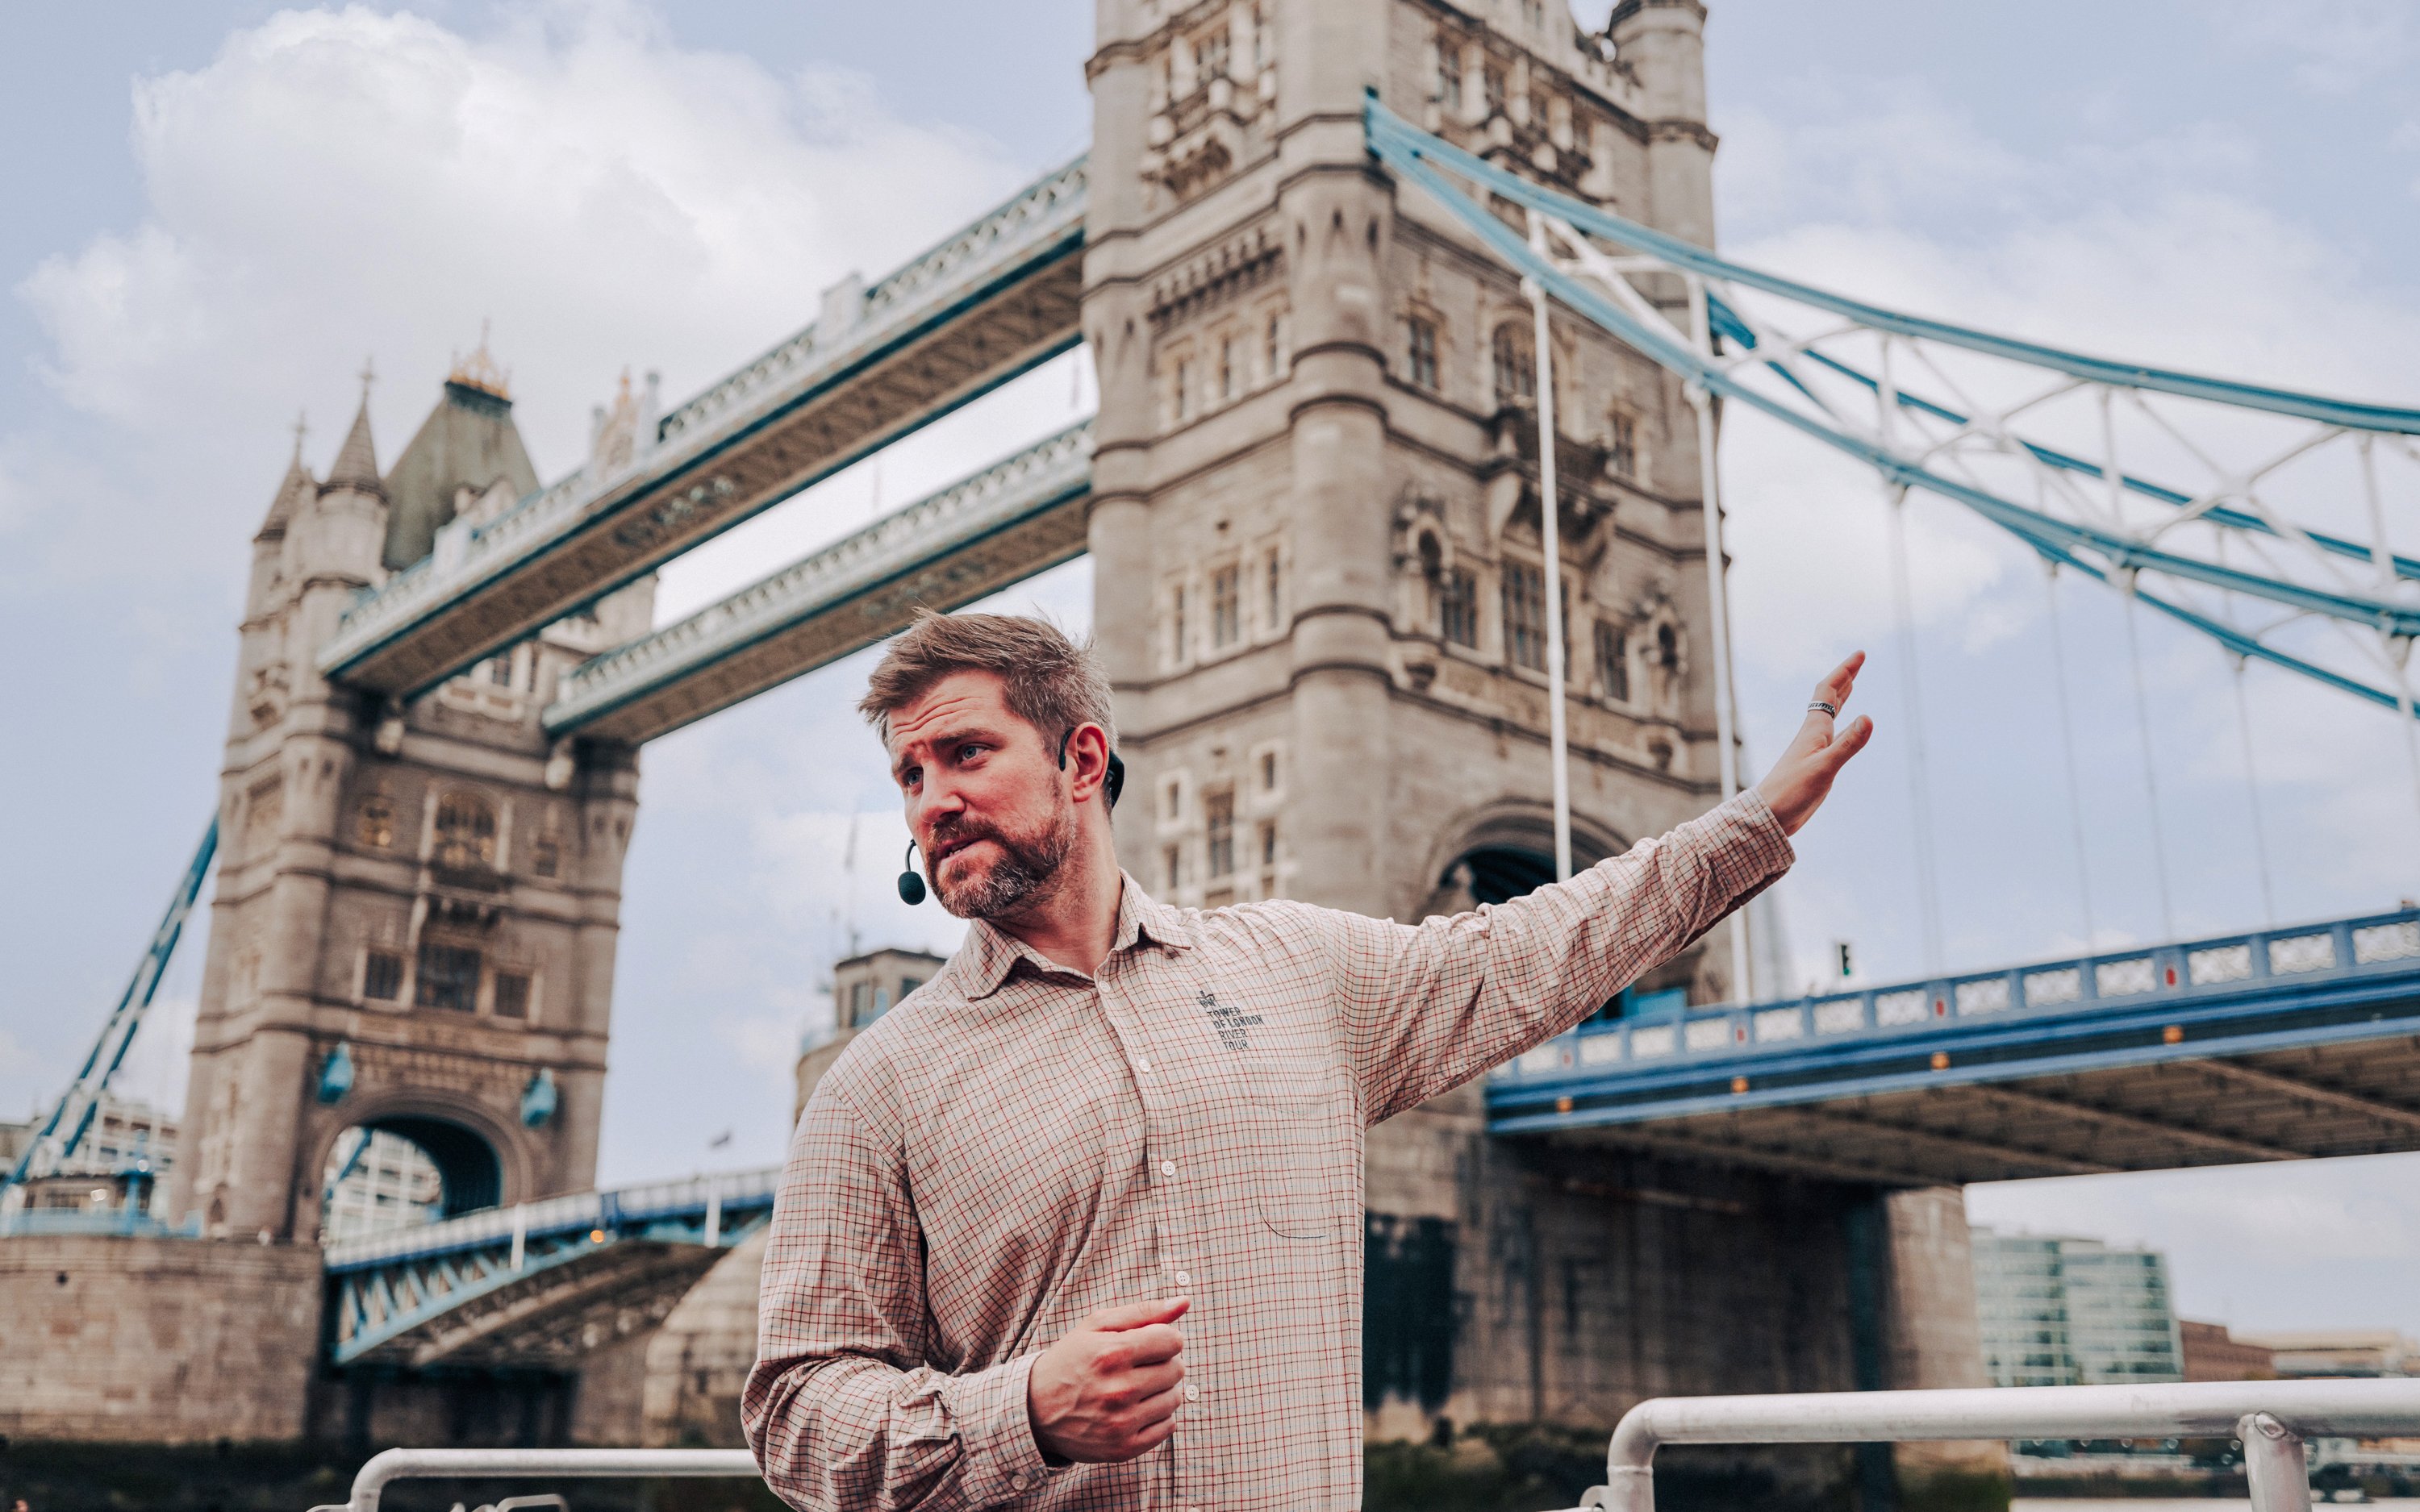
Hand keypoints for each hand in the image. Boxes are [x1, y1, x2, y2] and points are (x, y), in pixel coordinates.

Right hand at [1027, 1298, 1189, 1463]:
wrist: (1035, 1409)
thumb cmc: (1070, 1361)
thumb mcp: (1097, 1326)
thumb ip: (1143, 1311)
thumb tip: (1185, 1301)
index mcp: (1112, 1354)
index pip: (1172, 1341)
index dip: (1165, 1339)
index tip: (1150, 1343)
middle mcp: (1118, 1390)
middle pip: (1176, 1369)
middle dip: (1164, 1363)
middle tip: (1139, 1366)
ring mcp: (1121, 1423)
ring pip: (1174, 1399)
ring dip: (1162, 1390)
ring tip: (1136, 1387)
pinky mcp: (1123, 1448)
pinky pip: (1168, 1427)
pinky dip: (1159, 1416)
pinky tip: (1136, 1409)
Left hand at [1753, 652, 1873, 835]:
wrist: (1769, 816)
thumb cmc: (1791, 792)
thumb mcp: (1825, 768)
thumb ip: (1848, 744)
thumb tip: (1868, 718)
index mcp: (1813, 730)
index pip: (1829, 691)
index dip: (1845, 671)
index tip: (1861, 655)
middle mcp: (1812, 734)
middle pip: (1828, 698)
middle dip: (1845, 678)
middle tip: (1859, 661)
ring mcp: (1813, 749)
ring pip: (1829, 715)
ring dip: (1841, 698)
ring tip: (1851, 684)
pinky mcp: (1815, 764)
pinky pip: (1831, 735)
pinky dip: (1842, 725)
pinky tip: (1846, 729)